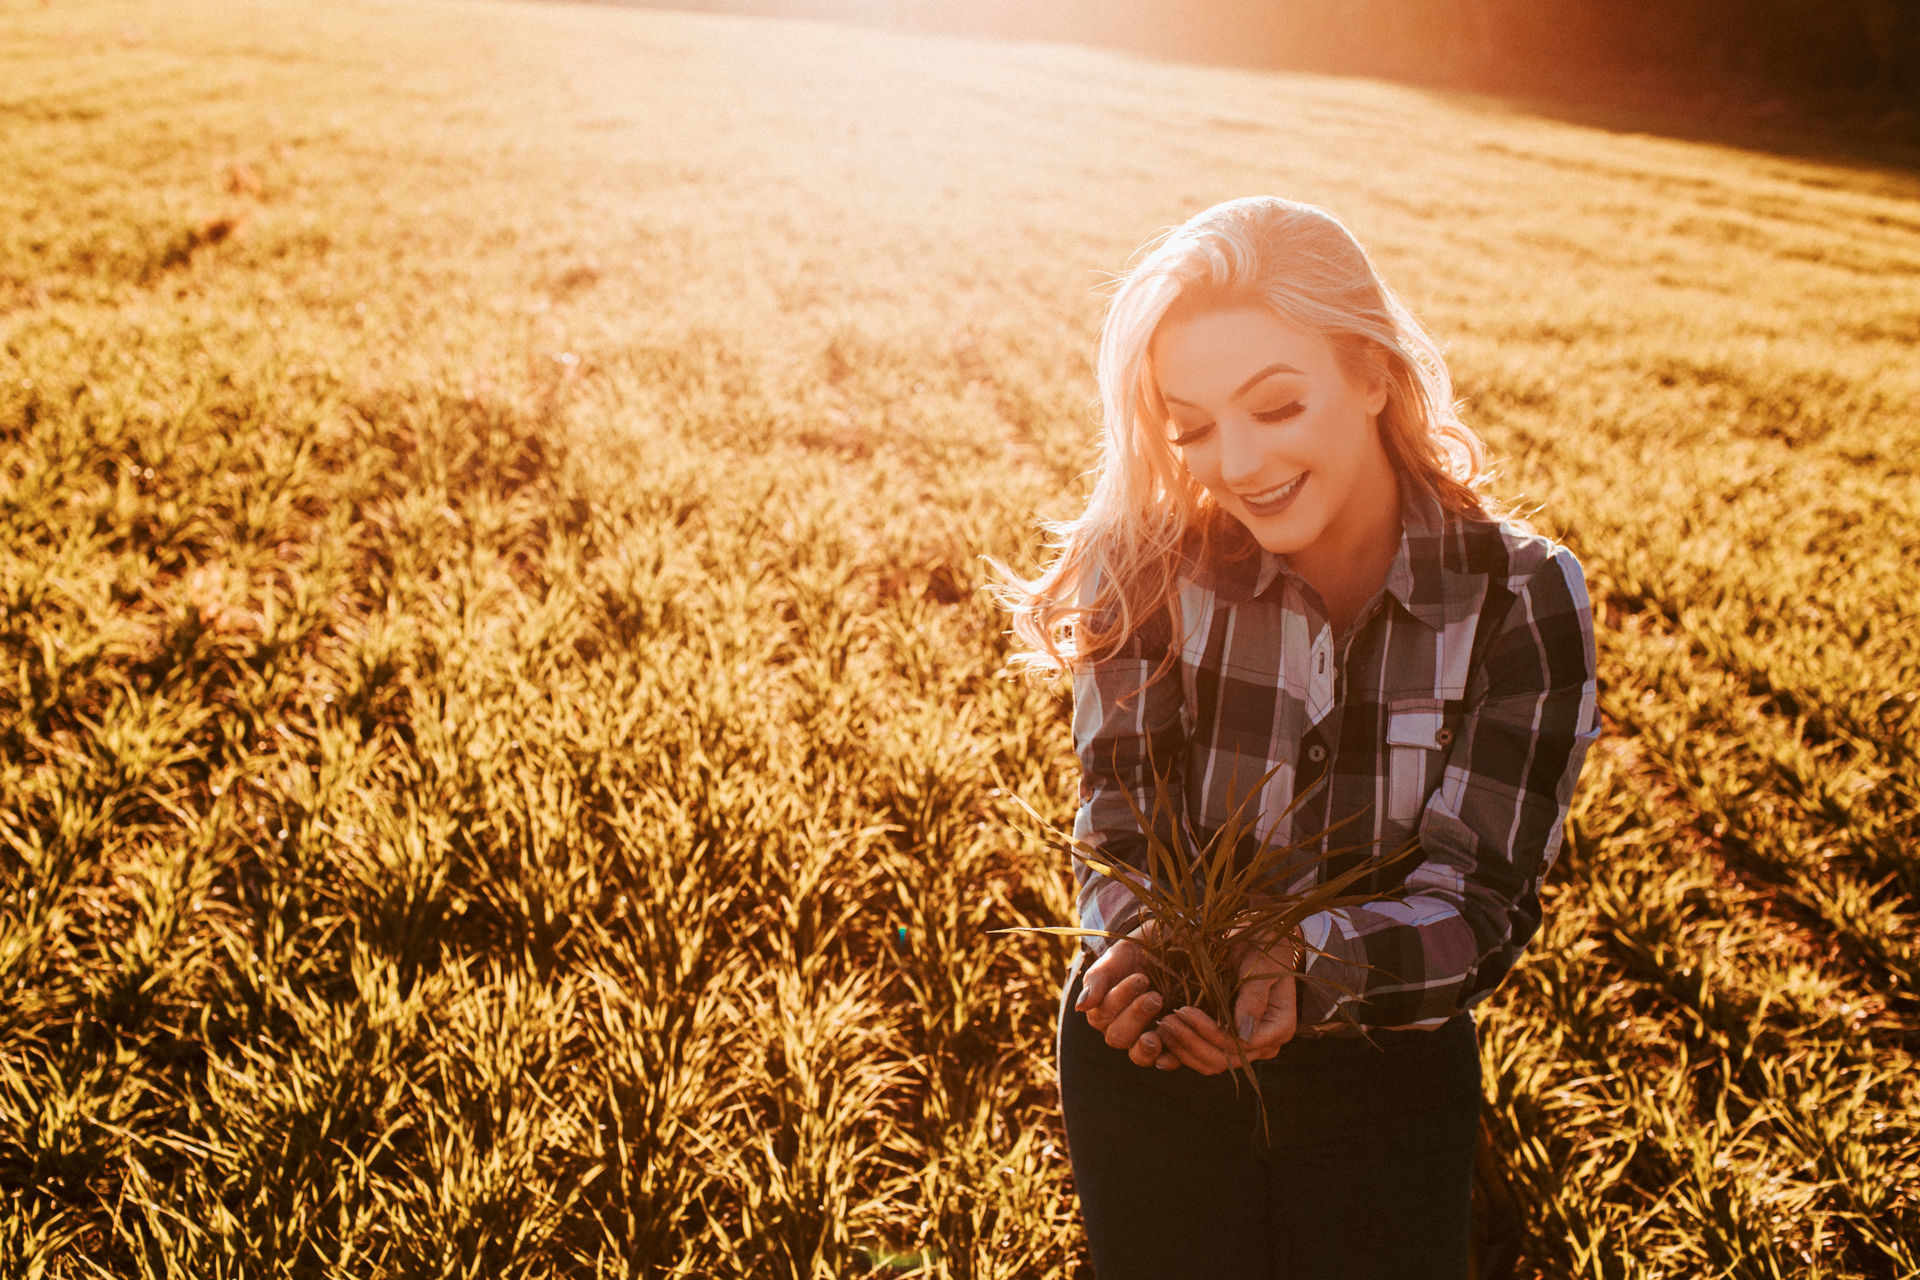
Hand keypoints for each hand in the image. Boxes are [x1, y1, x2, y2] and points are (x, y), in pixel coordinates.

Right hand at [1074, 930, 1175, 1069]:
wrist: (1174, 946)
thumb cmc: (1141, 950)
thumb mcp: (1119, 955)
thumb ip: (1098, 978)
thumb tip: (1080, 1007)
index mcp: (1102, 1008)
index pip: (1103, 1014)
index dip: (1120, 999)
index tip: (1141, 978)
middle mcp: (1120, 1027)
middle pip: (1117, 1037)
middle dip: (1136, 1016)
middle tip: (1156, 996)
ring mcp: (1143, 1038)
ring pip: (1136, 1054)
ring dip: (1147, 1044)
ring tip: (1163, 1025)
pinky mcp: (1169, 1044)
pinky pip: (1163, 1062)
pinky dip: (1166, 1060)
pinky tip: (1171, 1056)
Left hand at [1151, 935, 1299, 1075]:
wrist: (1257, 941)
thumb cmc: (1262, 948)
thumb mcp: (1261, 966)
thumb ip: (1254, 997)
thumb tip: (1243, 1033)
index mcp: (1279, 1027)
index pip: (1242, 1044)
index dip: (1211, 1032)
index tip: (1185, 1010)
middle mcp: (1264, 1044)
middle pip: (1225, 1059)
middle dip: (1192, 1041)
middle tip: (1166, 1020)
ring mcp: (1244, 1046)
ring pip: (1211, 1063)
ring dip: (1184, 1049)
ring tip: (1161, 1025)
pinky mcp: (1225, 1041)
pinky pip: (1203, 1056)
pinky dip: (1182, 1051)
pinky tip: (1162, 1037)